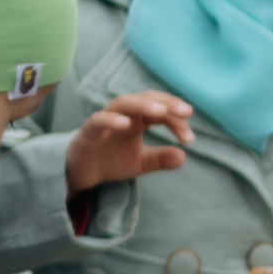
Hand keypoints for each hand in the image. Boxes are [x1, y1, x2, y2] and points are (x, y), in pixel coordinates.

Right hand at [65, 87, 192, 200]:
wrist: (83, 174)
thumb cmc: (112, 161)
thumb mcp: (142, 163)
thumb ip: (161, 159)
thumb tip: (183, 156)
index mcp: (138, 119)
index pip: (161, 111)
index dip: (177, 121)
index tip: (189, 138)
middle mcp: (124, 115)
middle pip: (145, 98)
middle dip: (166, 103)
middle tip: (186, 112)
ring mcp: (106, 121)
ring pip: (123, 103)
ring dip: (143, 105)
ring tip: (160, 112)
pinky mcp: (89, 131)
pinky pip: (99, 120)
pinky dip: (111, 119)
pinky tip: (126, 124)